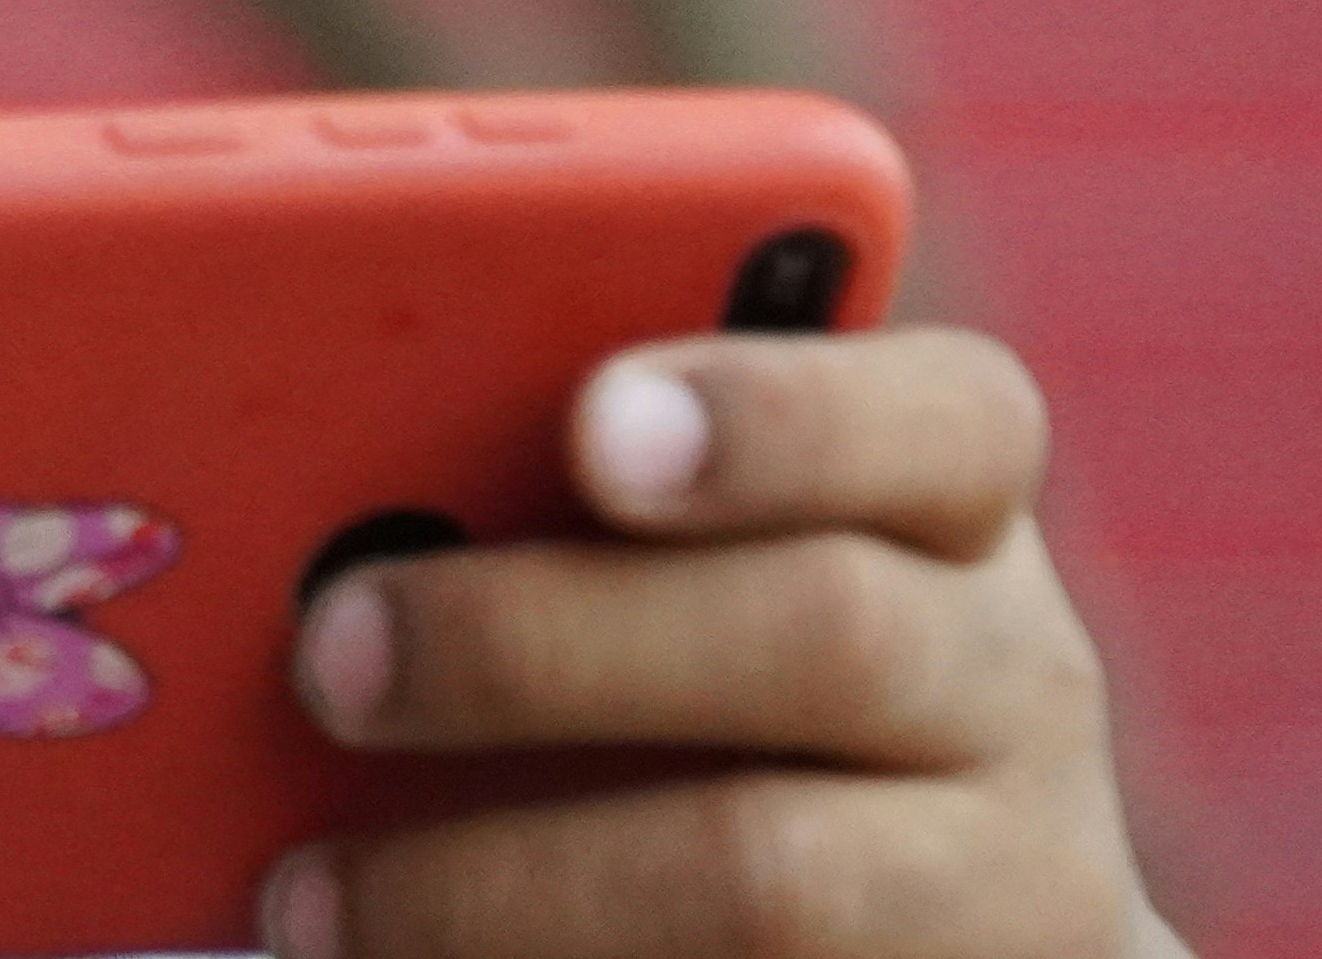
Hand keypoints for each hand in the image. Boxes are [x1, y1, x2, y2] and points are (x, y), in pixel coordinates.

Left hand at [265, 330, 1183, 958]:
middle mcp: (1013, 685)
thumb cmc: (733, 671)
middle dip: (546, 642)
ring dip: (500, 888)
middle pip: (823, 635)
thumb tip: (316, 517)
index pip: (941, 417)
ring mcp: (1007, 887)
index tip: (593, 426)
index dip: (774, 415)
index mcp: (958, 505)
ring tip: (308, 900)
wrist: (936, 930)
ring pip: (770, 880)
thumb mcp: (700, 556)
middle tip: (329, 653)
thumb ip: (562, 493)